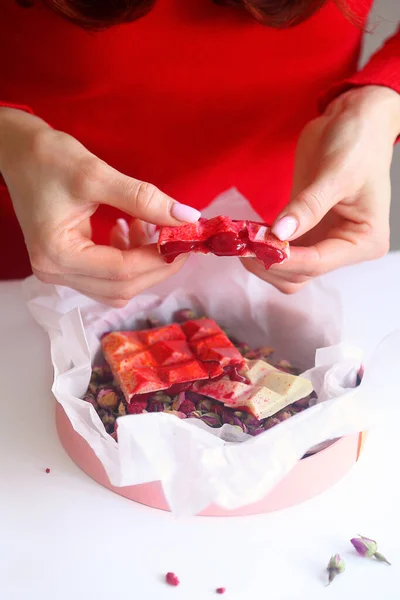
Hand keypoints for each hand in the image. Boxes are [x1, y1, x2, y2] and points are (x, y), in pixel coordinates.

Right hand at [0, 108, 199, 305]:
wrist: (17, 153)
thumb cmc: (48, 158)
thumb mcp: (97, 174)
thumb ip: (143, 198)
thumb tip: (187, 217)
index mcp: (57, 254)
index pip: (122, 271)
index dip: (160, 259)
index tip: (187, 239)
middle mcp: (55, 272)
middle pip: (122, 287)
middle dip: (157, 265)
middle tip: (179, 237)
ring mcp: (60, 273)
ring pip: (117, 287)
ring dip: (144, 264)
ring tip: (152, 228)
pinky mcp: (67, 266)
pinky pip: (108, 277)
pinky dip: (129, 260)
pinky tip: (133, 231)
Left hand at [242, 85, 399, 292]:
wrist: (354, 120)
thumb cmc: (358, 142)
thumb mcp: (336, 172)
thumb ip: (308, 206)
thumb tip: (279, 234)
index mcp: (363, 241)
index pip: (318, 263)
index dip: (284, 259)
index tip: (255, 246)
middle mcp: (344, 249)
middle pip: (300, 274)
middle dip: (270, 262)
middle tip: (241, 241)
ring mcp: (324, 242)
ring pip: (287, 270)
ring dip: (262, 259)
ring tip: (241, 237)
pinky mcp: (306, 231)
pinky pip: (281, 251)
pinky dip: (262, 247)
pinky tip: (247, 234)